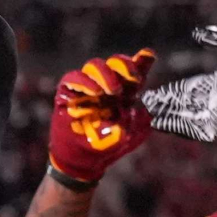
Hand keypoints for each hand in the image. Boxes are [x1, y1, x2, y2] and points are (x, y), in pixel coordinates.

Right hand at [48, 50, 155, 183]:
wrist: (84, 161)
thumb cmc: (109, 146)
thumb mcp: (131, 133)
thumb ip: (141, 117)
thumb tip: (149, 103)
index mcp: (125, 92)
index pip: (134, 70)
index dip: (142, 60)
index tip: (149, 55)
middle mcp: (106, 85)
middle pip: (115, 63)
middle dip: (125, 66)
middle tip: (133, 79)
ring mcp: (87, 87)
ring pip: (95, 66)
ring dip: (106, 74)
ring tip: (113, 91)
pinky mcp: (68, 93)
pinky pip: (73, 78)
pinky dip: (84, 82)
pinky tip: (95, 92)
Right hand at [140, 26, 216, 142]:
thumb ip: (212, 39)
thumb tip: (197, 33)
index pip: (190, 90)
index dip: (171, 92)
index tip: (154, 93)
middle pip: (186, 106)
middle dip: (166, 105)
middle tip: (146, 105)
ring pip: (187, 119)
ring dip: (168, 117)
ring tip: (149, 114)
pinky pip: (195, 130)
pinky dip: (177, 126)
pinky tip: (160, 122)